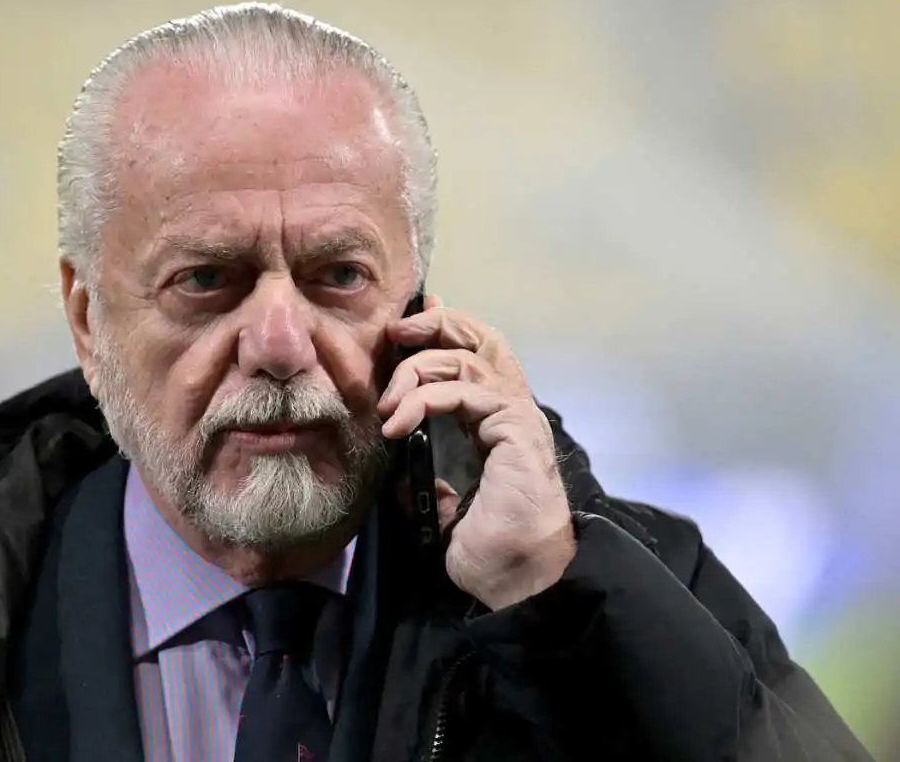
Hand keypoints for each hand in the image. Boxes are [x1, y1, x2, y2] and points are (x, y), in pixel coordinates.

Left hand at [378, 295, 575, 610]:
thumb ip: (427, 478)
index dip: (442, 332)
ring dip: (417, 369)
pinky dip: (425, 399)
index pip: (474, 356)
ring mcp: (518, 417)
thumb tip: (399, 469)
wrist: (516, 580)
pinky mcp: (517, 429)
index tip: (404, 327)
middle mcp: (512, 410)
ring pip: (468, 358)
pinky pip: (467, 391)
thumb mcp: (443, 505)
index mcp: (496, 422)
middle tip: (396, 332)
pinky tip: (398, 424)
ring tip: (387, 404)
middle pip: (482, 338)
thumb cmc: (488, 548)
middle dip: (437, 325)